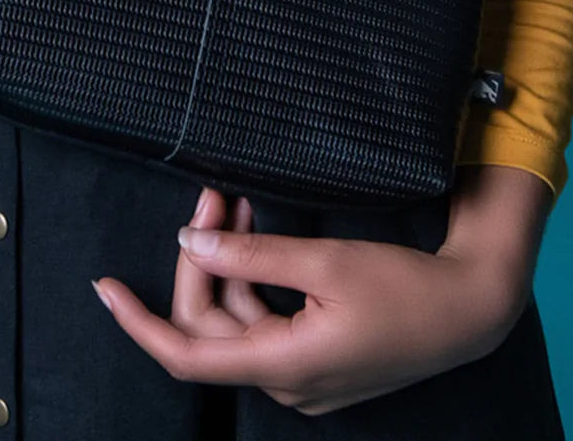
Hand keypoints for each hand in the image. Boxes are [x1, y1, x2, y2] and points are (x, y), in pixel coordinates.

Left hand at [91, 168, 549, 416]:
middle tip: (210, 193)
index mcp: (282, 363)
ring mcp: (300, 373)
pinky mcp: (314, 358)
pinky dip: (252, 276)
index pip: (186, 354)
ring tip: (231, 198)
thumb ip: (252, 254)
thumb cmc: (404, 288)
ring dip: (227, 261)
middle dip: (200, 256)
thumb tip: (192, 239)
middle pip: (210, 324)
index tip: (105, 288)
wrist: (467, 310)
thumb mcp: (325, 262)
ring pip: (236, 319)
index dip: (138, 322)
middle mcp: (284, 379)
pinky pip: (262, 321)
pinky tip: (254, 229)